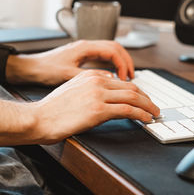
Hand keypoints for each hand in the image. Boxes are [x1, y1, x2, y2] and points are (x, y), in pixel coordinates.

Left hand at [6, 40, 133, 84]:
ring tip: (126, 77)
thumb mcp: (68, 75)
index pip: (113, 51)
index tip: (126, 79)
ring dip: (121, 63)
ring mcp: (85, 50)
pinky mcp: (82, 56)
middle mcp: (86, 46)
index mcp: (85, 47)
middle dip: (127, 62)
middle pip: (116, 48)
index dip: (123, 65)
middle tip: (132, 77)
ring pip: (111, 51)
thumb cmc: (44, 70)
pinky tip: (113, 77)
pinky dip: (112, 65)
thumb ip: (90, 76)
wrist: (28, 69)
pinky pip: (103, 57)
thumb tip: (110, 79)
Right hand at [29, 70, 159, 143]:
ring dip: (148, 107)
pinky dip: (141, 114)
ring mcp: (98, 95)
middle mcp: (97, 81)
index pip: (122, 82)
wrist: (38, 118)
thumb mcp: (73, 88)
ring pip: (133, 97)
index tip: (143, 99)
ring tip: (154, 114)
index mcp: (92, 75)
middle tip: (154, 107)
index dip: (137, 92)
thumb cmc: (52, 108)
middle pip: (132, 88)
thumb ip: (91, 85)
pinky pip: (128, 110)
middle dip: (147, 99)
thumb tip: (107, 88)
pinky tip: (146, 119)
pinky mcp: (98, 110)